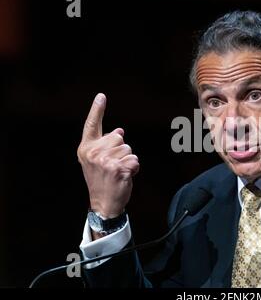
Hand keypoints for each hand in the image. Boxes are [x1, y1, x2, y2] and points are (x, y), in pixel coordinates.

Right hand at [77, 93, 139, 217]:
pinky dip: (134, 168)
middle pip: (119, 138)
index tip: (101, 96)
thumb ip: (106, 145)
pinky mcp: (118, 169)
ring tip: (117, 172)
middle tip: (112, 166)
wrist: (103, 203)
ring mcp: (105, 161)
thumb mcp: (97, 161)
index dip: (97, 110)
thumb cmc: (102, 180)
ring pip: (129, 149)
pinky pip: (135, 160)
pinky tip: (125, 177)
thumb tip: (120, 131)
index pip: (92, 126)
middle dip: (121, 151)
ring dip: (127, 160)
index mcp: (86, 149)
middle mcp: (94, 153)